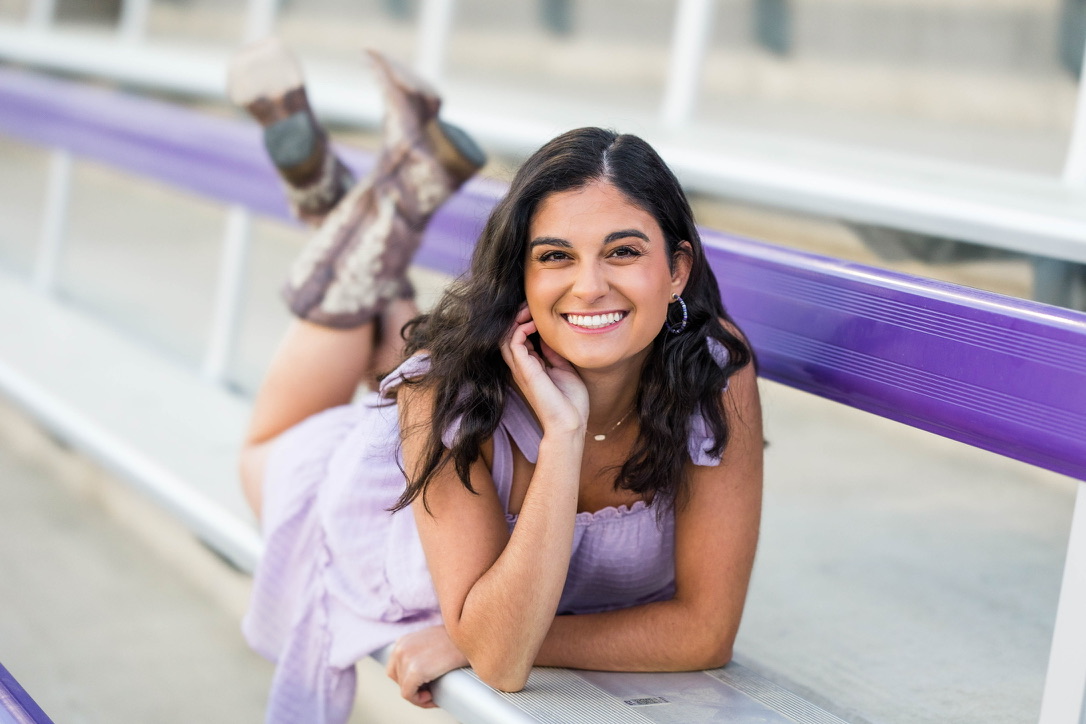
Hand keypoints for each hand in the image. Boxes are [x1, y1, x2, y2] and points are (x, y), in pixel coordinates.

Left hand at [385, 625, 468, 707]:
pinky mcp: (415, 671)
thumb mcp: (432, 641)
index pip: (395, 668)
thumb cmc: (457, 641)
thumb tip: (420, 671)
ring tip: (432, 693)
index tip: (423, 684)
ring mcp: (406, 659)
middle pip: (397, 679)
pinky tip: (433, 697)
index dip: (408, 680)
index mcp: (404, 641)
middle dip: (412, 687)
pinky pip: (408, 694)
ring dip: (417, 695)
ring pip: (403, 688)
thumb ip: (420, 652)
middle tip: (429, 691)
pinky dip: (420, 700)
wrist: (471, 637)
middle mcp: (401, 648)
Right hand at [500, 306, 588, 435]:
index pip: (520, 337)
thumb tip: (548, 335)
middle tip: (530, 306)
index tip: (539, 310)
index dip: (526, 320)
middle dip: (517, 316)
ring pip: (506, 336)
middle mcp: (522, 366)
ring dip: (516, 319)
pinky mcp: (525, 371)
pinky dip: (521, 329)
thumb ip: (554, 352)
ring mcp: (521, 368)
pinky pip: (513, 342)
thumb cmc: (571, 401)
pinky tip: (535, 324)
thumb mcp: (564, 368)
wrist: (571, 422)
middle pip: (508, 334)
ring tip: (530, 311)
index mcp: (531, 365)